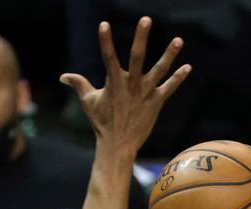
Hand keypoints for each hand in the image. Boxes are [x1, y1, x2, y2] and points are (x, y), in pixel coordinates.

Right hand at [60, 18, 190, 155]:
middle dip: (141, 37)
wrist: (117, 145)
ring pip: (159, 70)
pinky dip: (179, 78)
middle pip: (137, 56)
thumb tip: (63, 77)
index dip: (105, 40)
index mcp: (113, 82)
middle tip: (146, 19)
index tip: (104, 24)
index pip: (107, 57)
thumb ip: (78, 84)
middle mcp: (131, 85)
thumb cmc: (101, 123)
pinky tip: (188, 67)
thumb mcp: (88, 102)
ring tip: (179, 39)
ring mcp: (145, 93)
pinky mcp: (156, 102)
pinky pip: (169, 88)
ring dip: (169, 54)